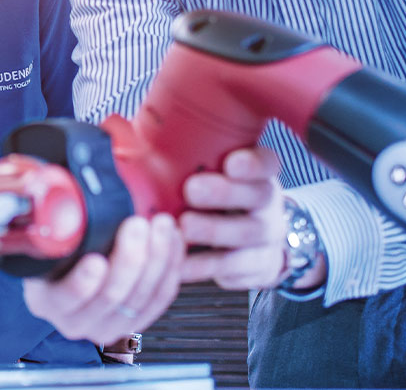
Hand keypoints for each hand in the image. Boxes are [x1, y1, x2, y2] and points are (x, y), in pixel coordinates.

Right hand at [23, 214, 182, 346]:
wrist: (72, 269)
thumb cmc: (61, 247)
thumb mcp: (48, 236)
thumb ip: (54, 218)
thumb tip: (64, 177)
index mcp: (48, 300)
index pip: (66, 297)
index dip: (84, 282)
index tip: (96, 259)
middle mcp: (77, 320)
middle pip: (111, 296)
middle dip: (130, 258)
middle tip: (137, 224)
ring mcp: (109, 325)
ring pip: (141, 297)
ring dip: (156, 257)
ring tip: (161, 225)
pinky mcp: (138, 320)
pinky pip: (161, 297)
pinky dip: (171, 267)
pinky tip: (173, 240)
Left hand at [177, 146, 292, 289]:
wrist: (253, 244)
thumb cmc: (220, 198)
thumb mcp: (215, 173)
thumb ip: (192, 159)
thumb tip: (137, 139)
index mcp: (259, 173)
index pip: (266, 162)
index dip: (252, 163)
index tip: (230, 163)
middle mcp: (268, 203)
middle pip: (257, 195)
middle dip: (224, 192)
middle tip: (192, 190)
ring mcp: (265, 236)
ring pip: (246, 232)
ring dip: (213, 230)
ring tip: (185, 226)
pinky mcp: (255, 266)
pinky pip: (231, 267)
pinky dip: (203, 266)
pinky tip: (180, 263)